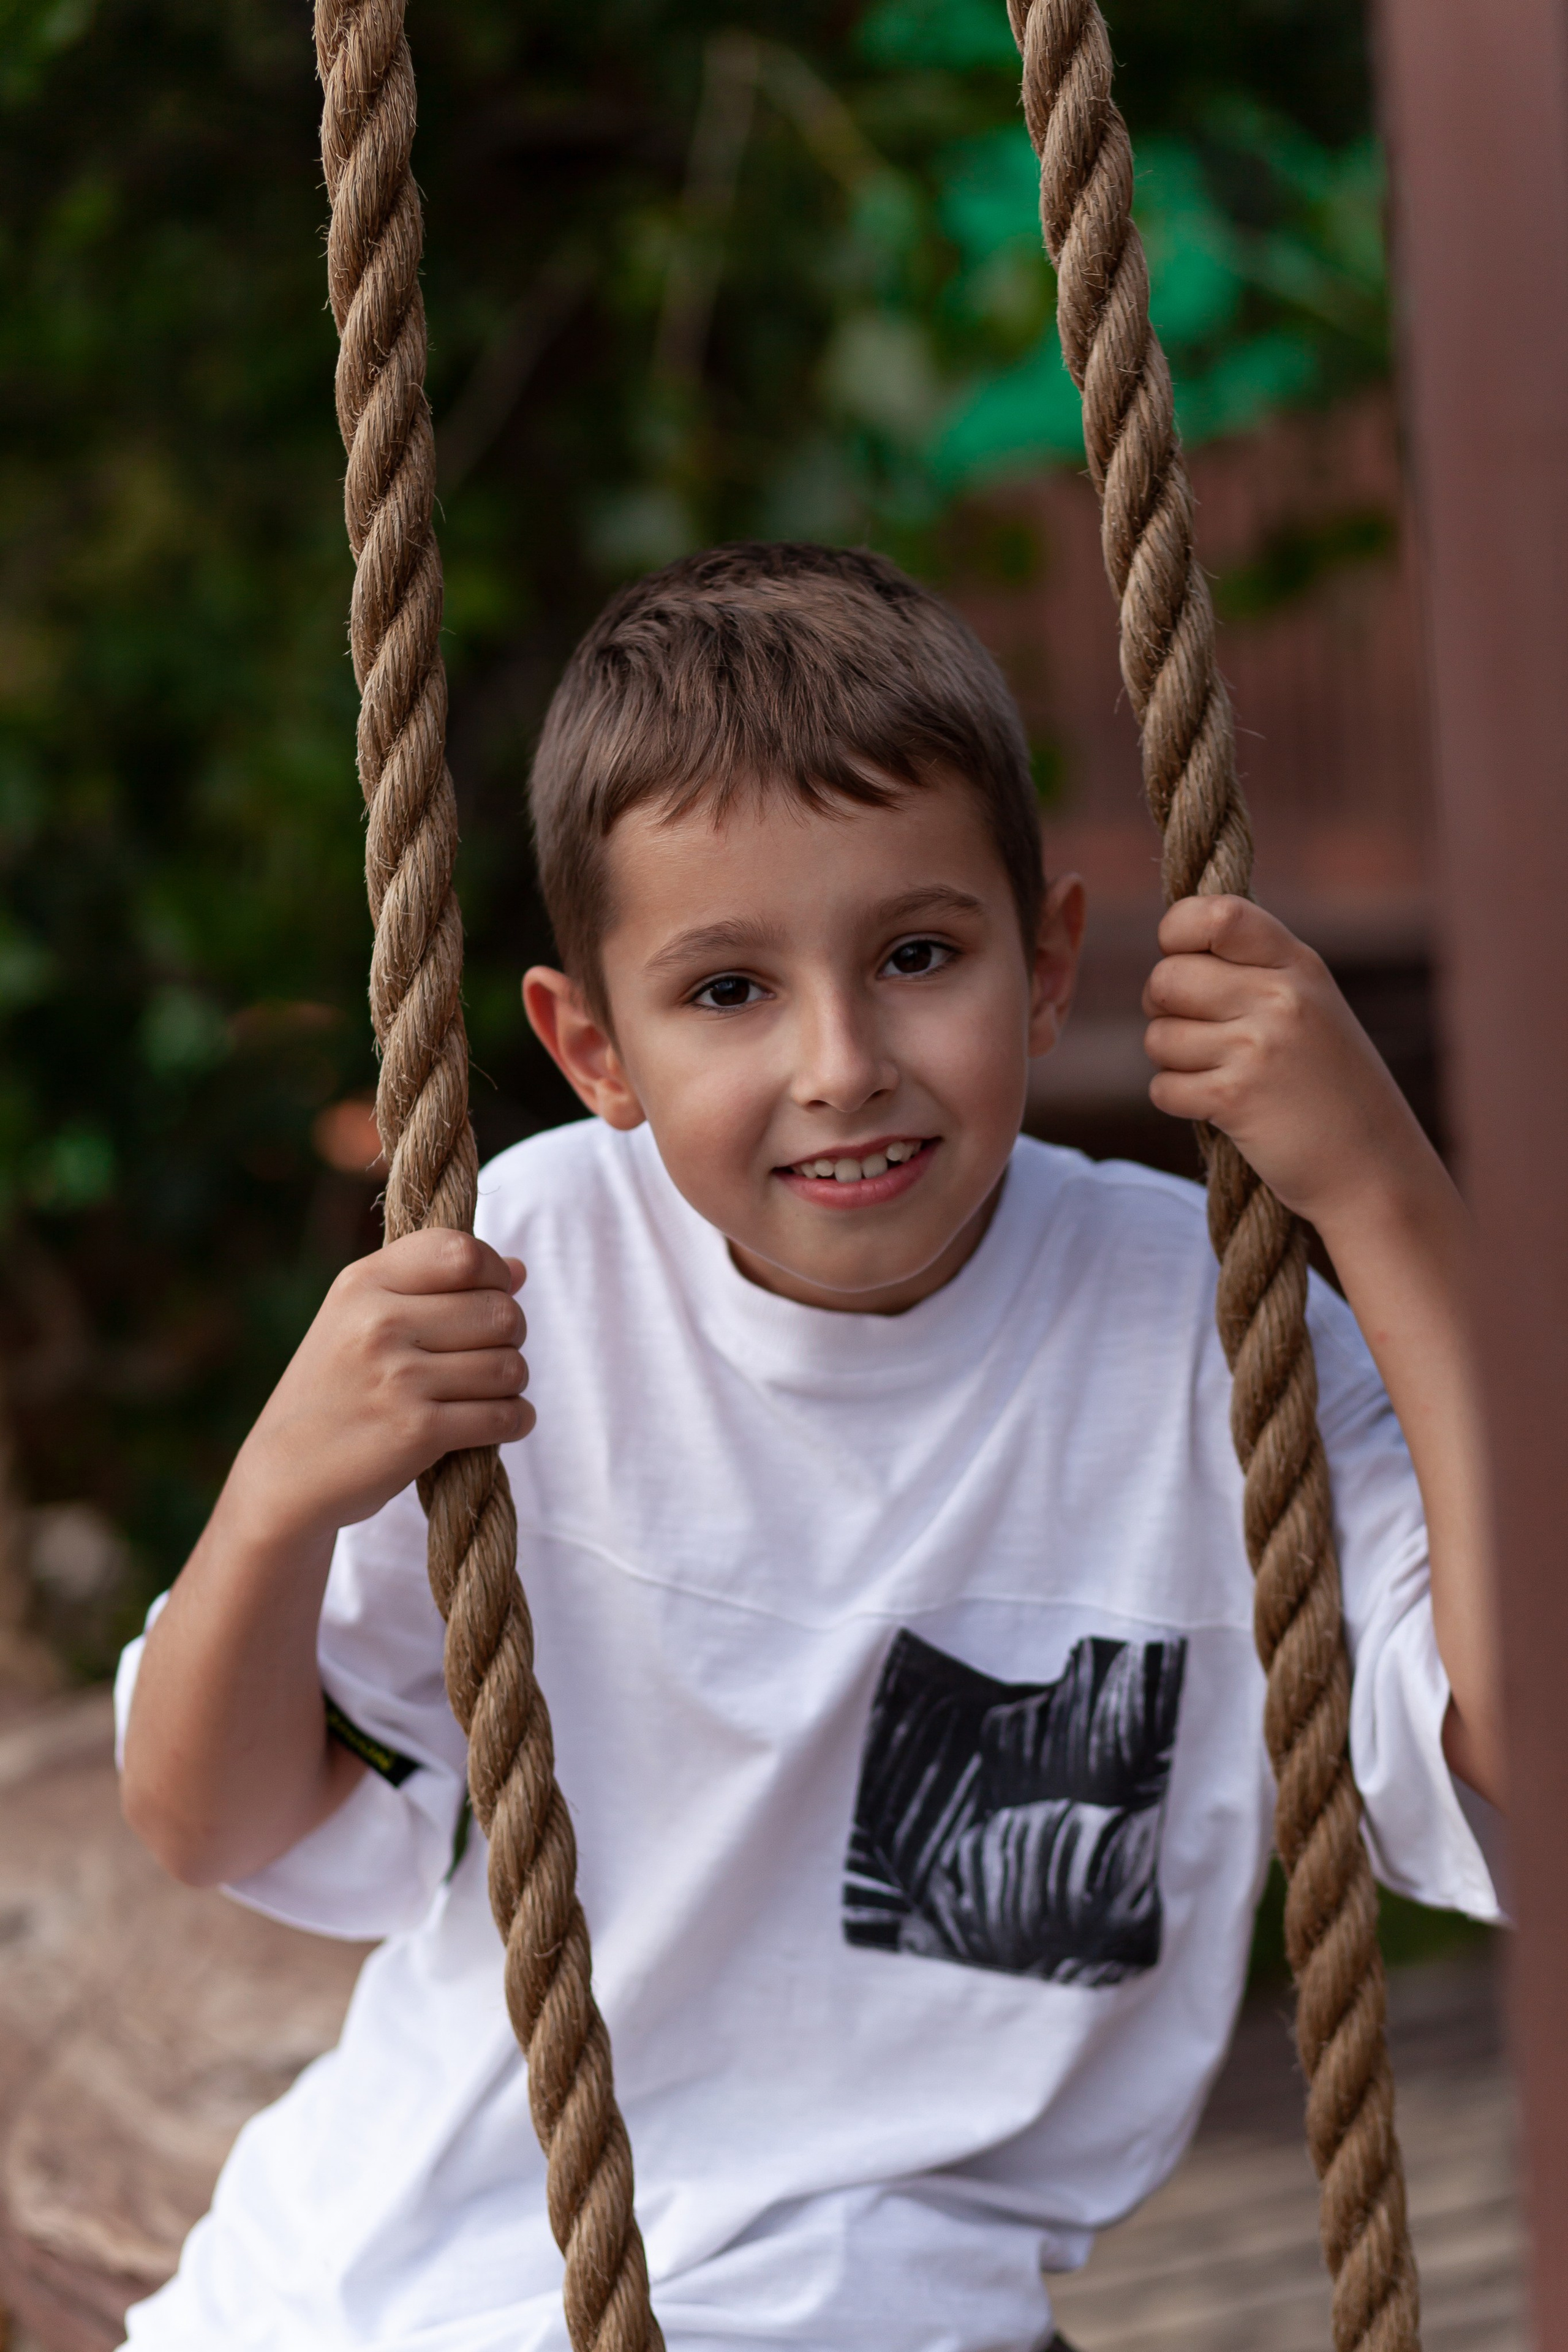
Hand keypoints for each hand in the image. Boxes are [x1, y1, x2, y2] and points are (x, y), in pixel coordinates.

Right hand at [232, 1231, 533, 1545]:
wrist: (285, 1473)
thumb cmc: (334, 1390)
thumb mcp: (357, 1317)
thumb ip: (434, 1286)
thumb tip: (519, 1270)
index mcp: (362, 1283)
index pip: (463, 1253)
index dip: (496, 1274)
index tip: (492, 1296)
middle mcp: (378, 1323)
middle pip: (500, 1311)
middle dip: (511, 1335)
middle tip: (489, 1355)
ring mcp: (398, 1378)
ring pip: (509, 1366)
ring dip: (512, 1383)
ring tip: (488, 1392)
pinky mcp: (417, 1431)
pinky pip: (505, 1415)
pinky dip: (516, 1420)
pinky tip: (499, 1422)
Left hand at [1141, 896, 1434, 1229]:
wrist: (1375, 1168)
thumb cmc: (1329, 1086)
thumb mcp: (1310, 1006)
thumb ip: (1253, 970)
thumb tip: (1171, 950)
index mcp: (1299, 965)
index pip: (1216, 913)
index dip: (1176, 932)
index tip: (1180, 957)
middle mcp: (1281, 998)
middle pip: (1167, 978)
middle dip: (1163, 1007)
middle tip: (1192, 1029)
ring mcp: (1259, 1048)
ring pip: (1158, 1037)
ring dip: (1173, 1061)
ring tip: (1218, 1073)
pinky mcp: (1236, 1099)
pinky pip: (1163, 1086)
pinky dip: (1179, 1100)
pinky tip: (1219, 1106)